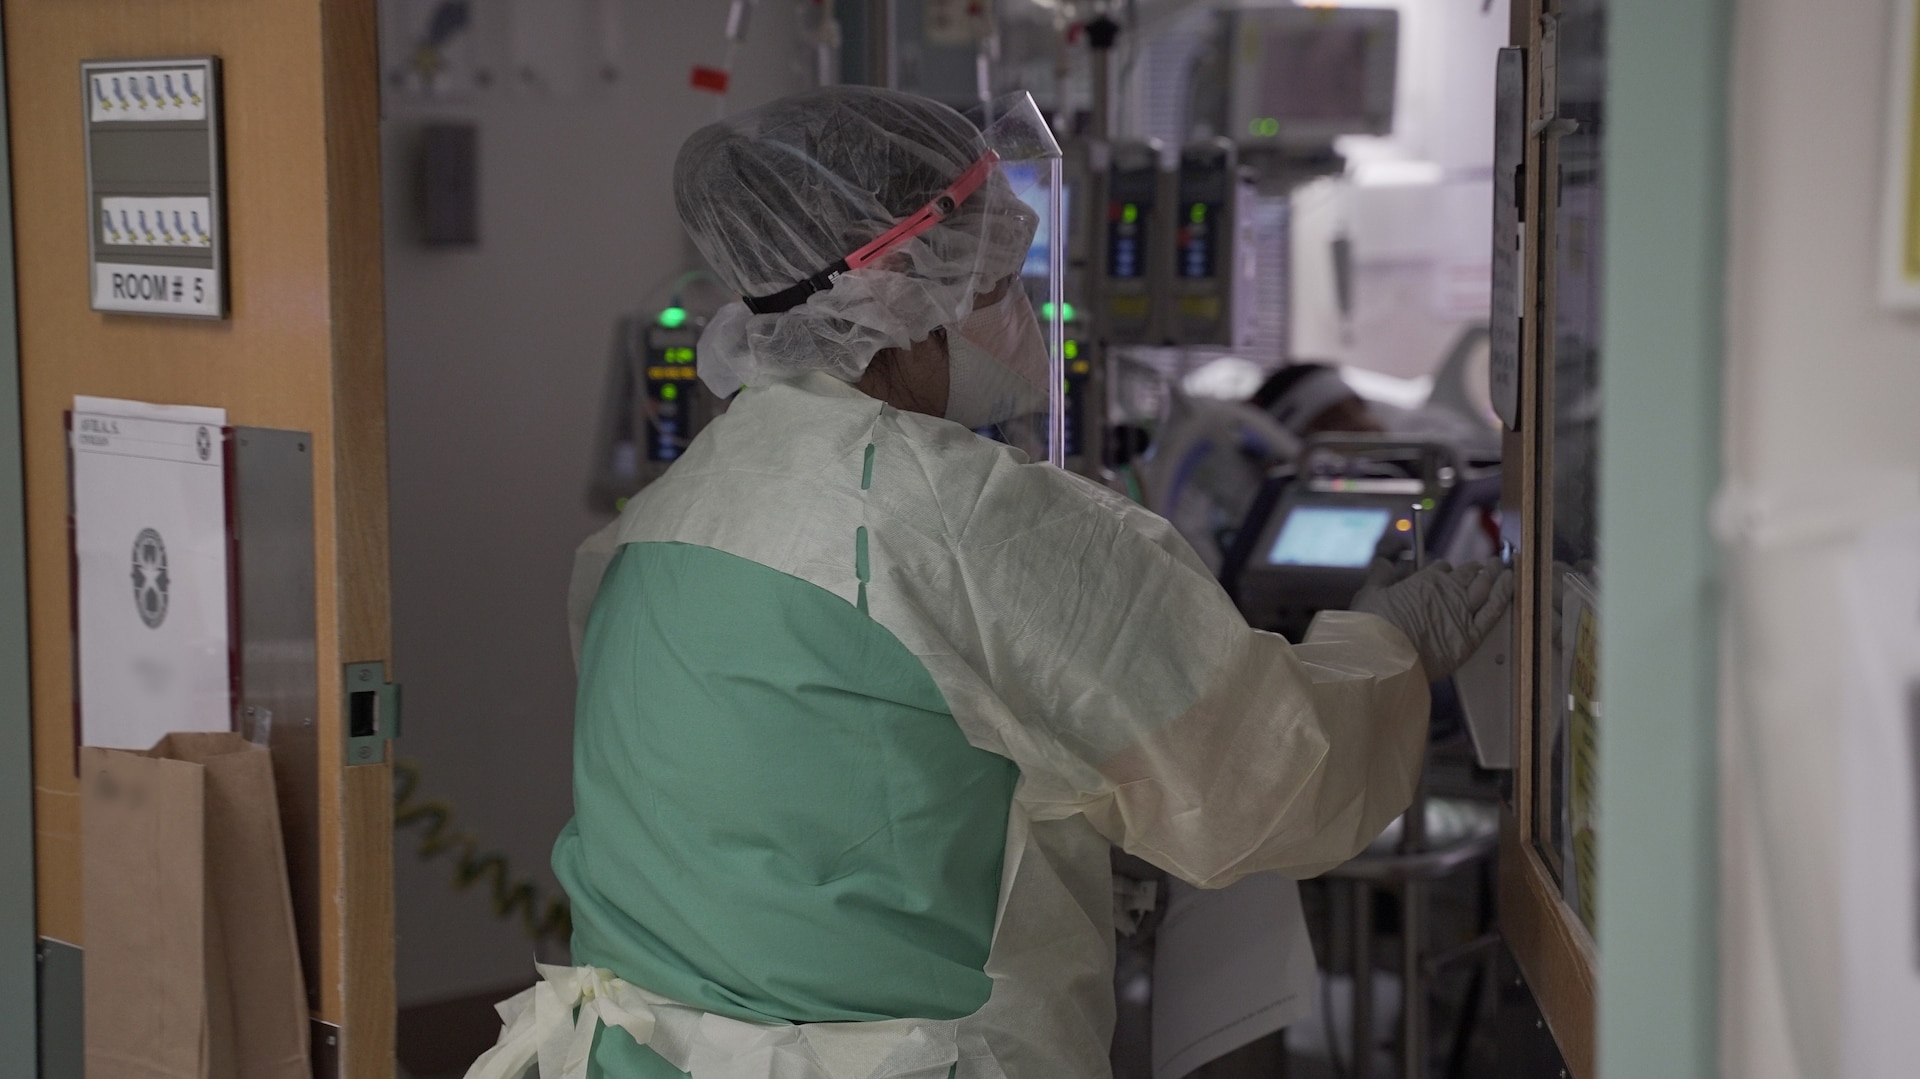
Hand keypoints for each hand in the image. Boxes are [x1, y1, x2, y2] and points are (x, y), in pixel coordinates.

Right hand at [1351, 558, 1514, 680]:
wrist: (1383, 657)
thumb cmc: (1373, 628)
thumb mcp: (1369, 594)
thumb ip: (1380, 575)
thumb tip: (1384, 562)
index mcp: (1424, 581)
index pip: (1441, 569)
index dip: (1445, 570)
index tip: (1446, 571)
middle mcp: (1447, 592)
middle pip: (1467, 575)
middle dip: (1475, 568)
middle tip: (1485, 564)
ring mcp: (1462, 612)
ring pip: (1484, 586)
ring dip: (1494, 574)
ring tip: (1500, 567)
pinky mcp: (1471, 636)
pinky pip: (1494, 610)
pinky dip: (1505, 592)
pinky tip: (1511, 582)